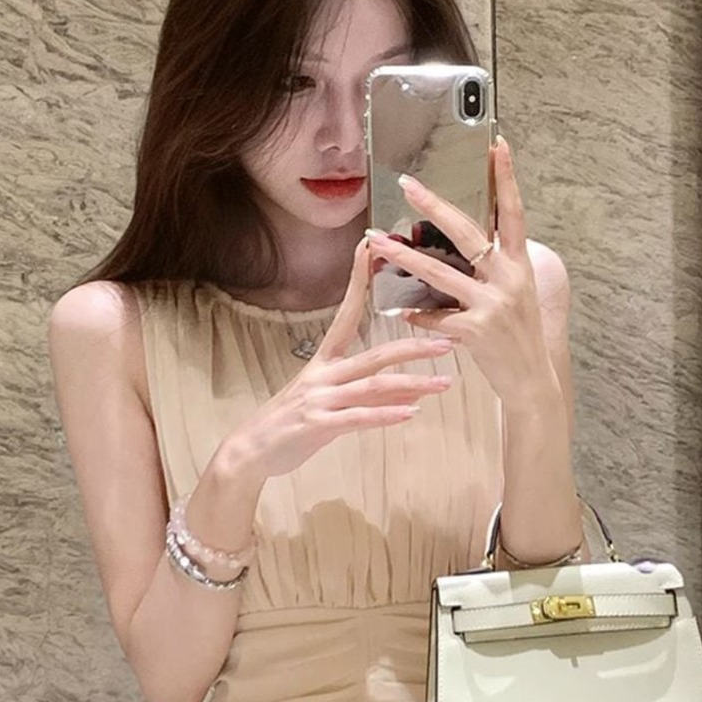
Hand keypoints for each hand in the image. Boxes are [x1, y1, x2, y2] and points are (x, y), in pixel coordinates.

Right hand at [218, 236, 455, 482]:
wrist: (253, 451)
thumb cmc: (292, 422)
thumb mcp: (329, 400)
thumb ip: (368, 392)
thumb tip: (410, 389)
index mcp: (323, 361)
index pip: (345, 314)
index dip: (358, 282)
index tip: (372, 250)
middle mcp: (323, 374)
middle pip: (373, 354)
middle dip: (412, 347)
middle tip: (448, 341)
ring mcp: (320, 399)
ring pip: (373, 386)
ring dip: (412, 384)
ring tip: (444, 383)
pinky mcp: (318, 425)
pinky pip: (358, 418)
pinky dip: (386, 415)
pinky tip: (411, 413)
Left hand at [364, 137, 559, 407]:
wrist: (532, 380)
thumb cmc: (520, 334)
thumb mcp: (517, 291)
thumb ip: (496, 265)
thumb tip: (469, 241)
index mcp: (519, 264)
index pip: (514, 212)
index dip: (507, 178)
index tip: (497, 145)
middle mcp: (508, 278)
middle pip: (467, 233)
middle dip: (434, 206)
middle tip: (407, 184)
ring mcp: (492, 305)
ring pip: (440, 273)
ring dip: (404, 256)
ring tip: (377, 241)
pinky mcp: (476, 331)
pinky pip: (435, 315)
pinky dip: (415, 312)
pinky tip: (399, 309)